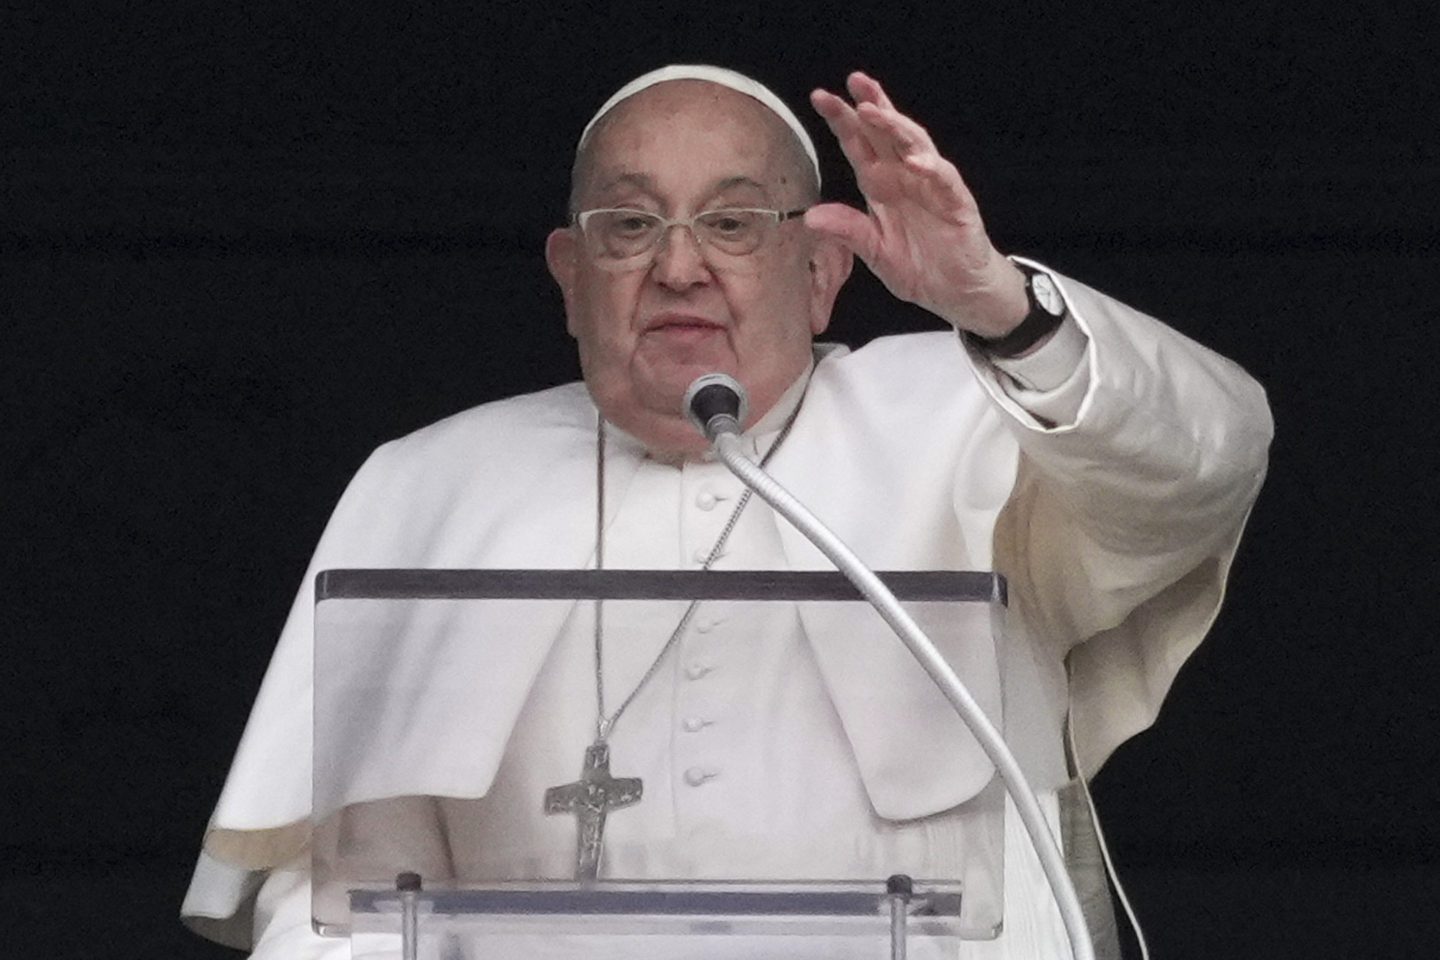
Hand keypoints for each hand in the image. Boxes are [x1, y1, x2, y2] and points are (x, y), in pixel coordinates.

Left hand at [808, 72, 1027, 337]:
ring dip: (895, 126)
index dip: (842, 120)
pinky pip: (944, 179)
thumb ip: (848, 232)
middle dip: (871, 104)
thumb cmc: (919, 266)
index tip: (821, 96)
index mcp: (881, 185)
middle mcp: (905, 177)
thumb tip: (809, 216)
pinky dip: (930, 168)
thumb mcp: (875, 253)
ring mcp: (933, 186)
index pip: (859, 145)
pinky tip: (914, 162)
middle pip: (887, 132)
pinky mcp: (957, 202)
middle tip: (853, 81)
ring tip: (873, 111)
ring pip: (915, 145)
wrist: (957, 292)